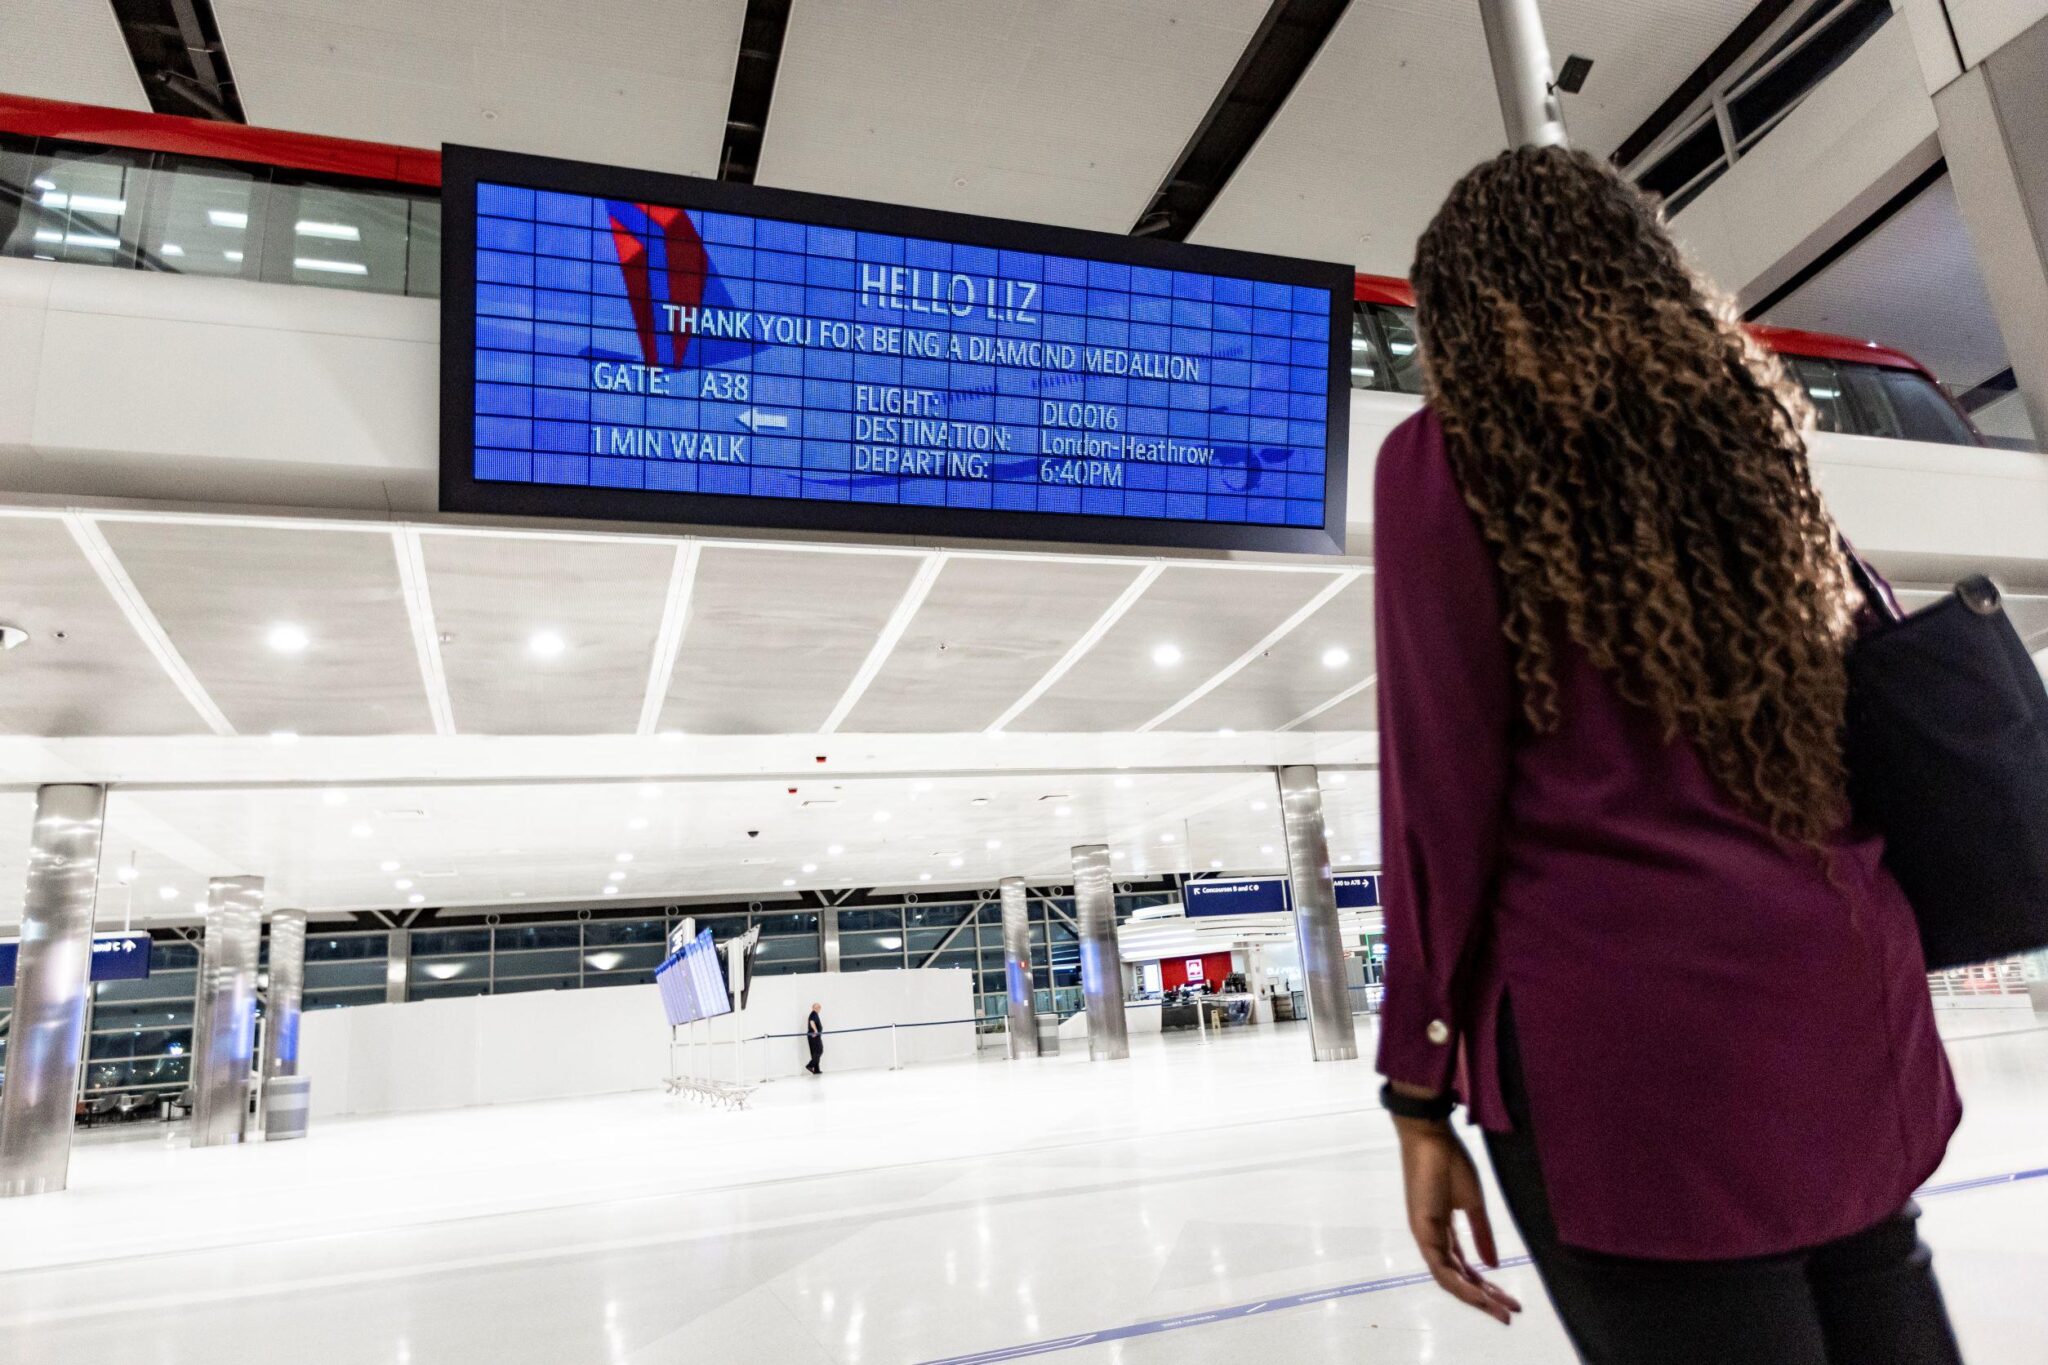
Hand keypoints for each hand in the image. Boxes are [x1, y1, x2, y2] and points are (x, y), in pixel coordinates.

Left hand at [1393, 1113, 1521, 1324]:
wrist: (1431, 1137)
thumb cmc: (1450, 1162)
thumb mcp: (1473, 1204)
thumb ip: (1482, 1234)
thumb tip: (1494, 1265)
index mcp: (1444, 1231)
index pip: (1466, 1268)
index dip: (1487, 1286)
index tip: (1512, 1301)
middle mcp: (1433, 1239)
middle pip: (1460, 1279)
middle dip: (1485, 1299)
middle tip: (1511, 1314)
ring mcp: (1426, 1237)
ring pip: (1450, 1280)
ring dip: (1475, 1298)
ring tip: (1500, 1311)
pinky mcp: (1422, 1231)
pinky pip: (1441, 1267)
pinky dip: (1460, 1284)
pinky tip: (1479, 1295)